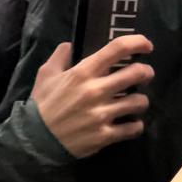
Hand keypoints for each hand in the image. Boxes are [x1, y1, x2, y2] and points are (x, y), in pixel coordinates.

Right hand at [32, 37, 152, 157]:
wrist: (34, 140)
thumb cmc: (42, 105)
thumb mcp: (46, 74)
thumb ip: (60, 57)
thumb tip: (70, 45)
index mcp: (83, 72)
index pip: (117, 49)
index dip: (138, 42)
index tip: (146, 45)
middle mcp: (96, 90)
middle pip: (137, 73)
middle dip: (146, 72)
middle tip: (145, 74)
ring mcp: (102, 114)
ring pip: (139, 102)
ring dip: (141, 101)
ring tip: (136, 102)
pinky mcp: (104, 135)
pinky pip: (133, 128)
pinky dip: (136, 125)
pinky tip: (131, 123)